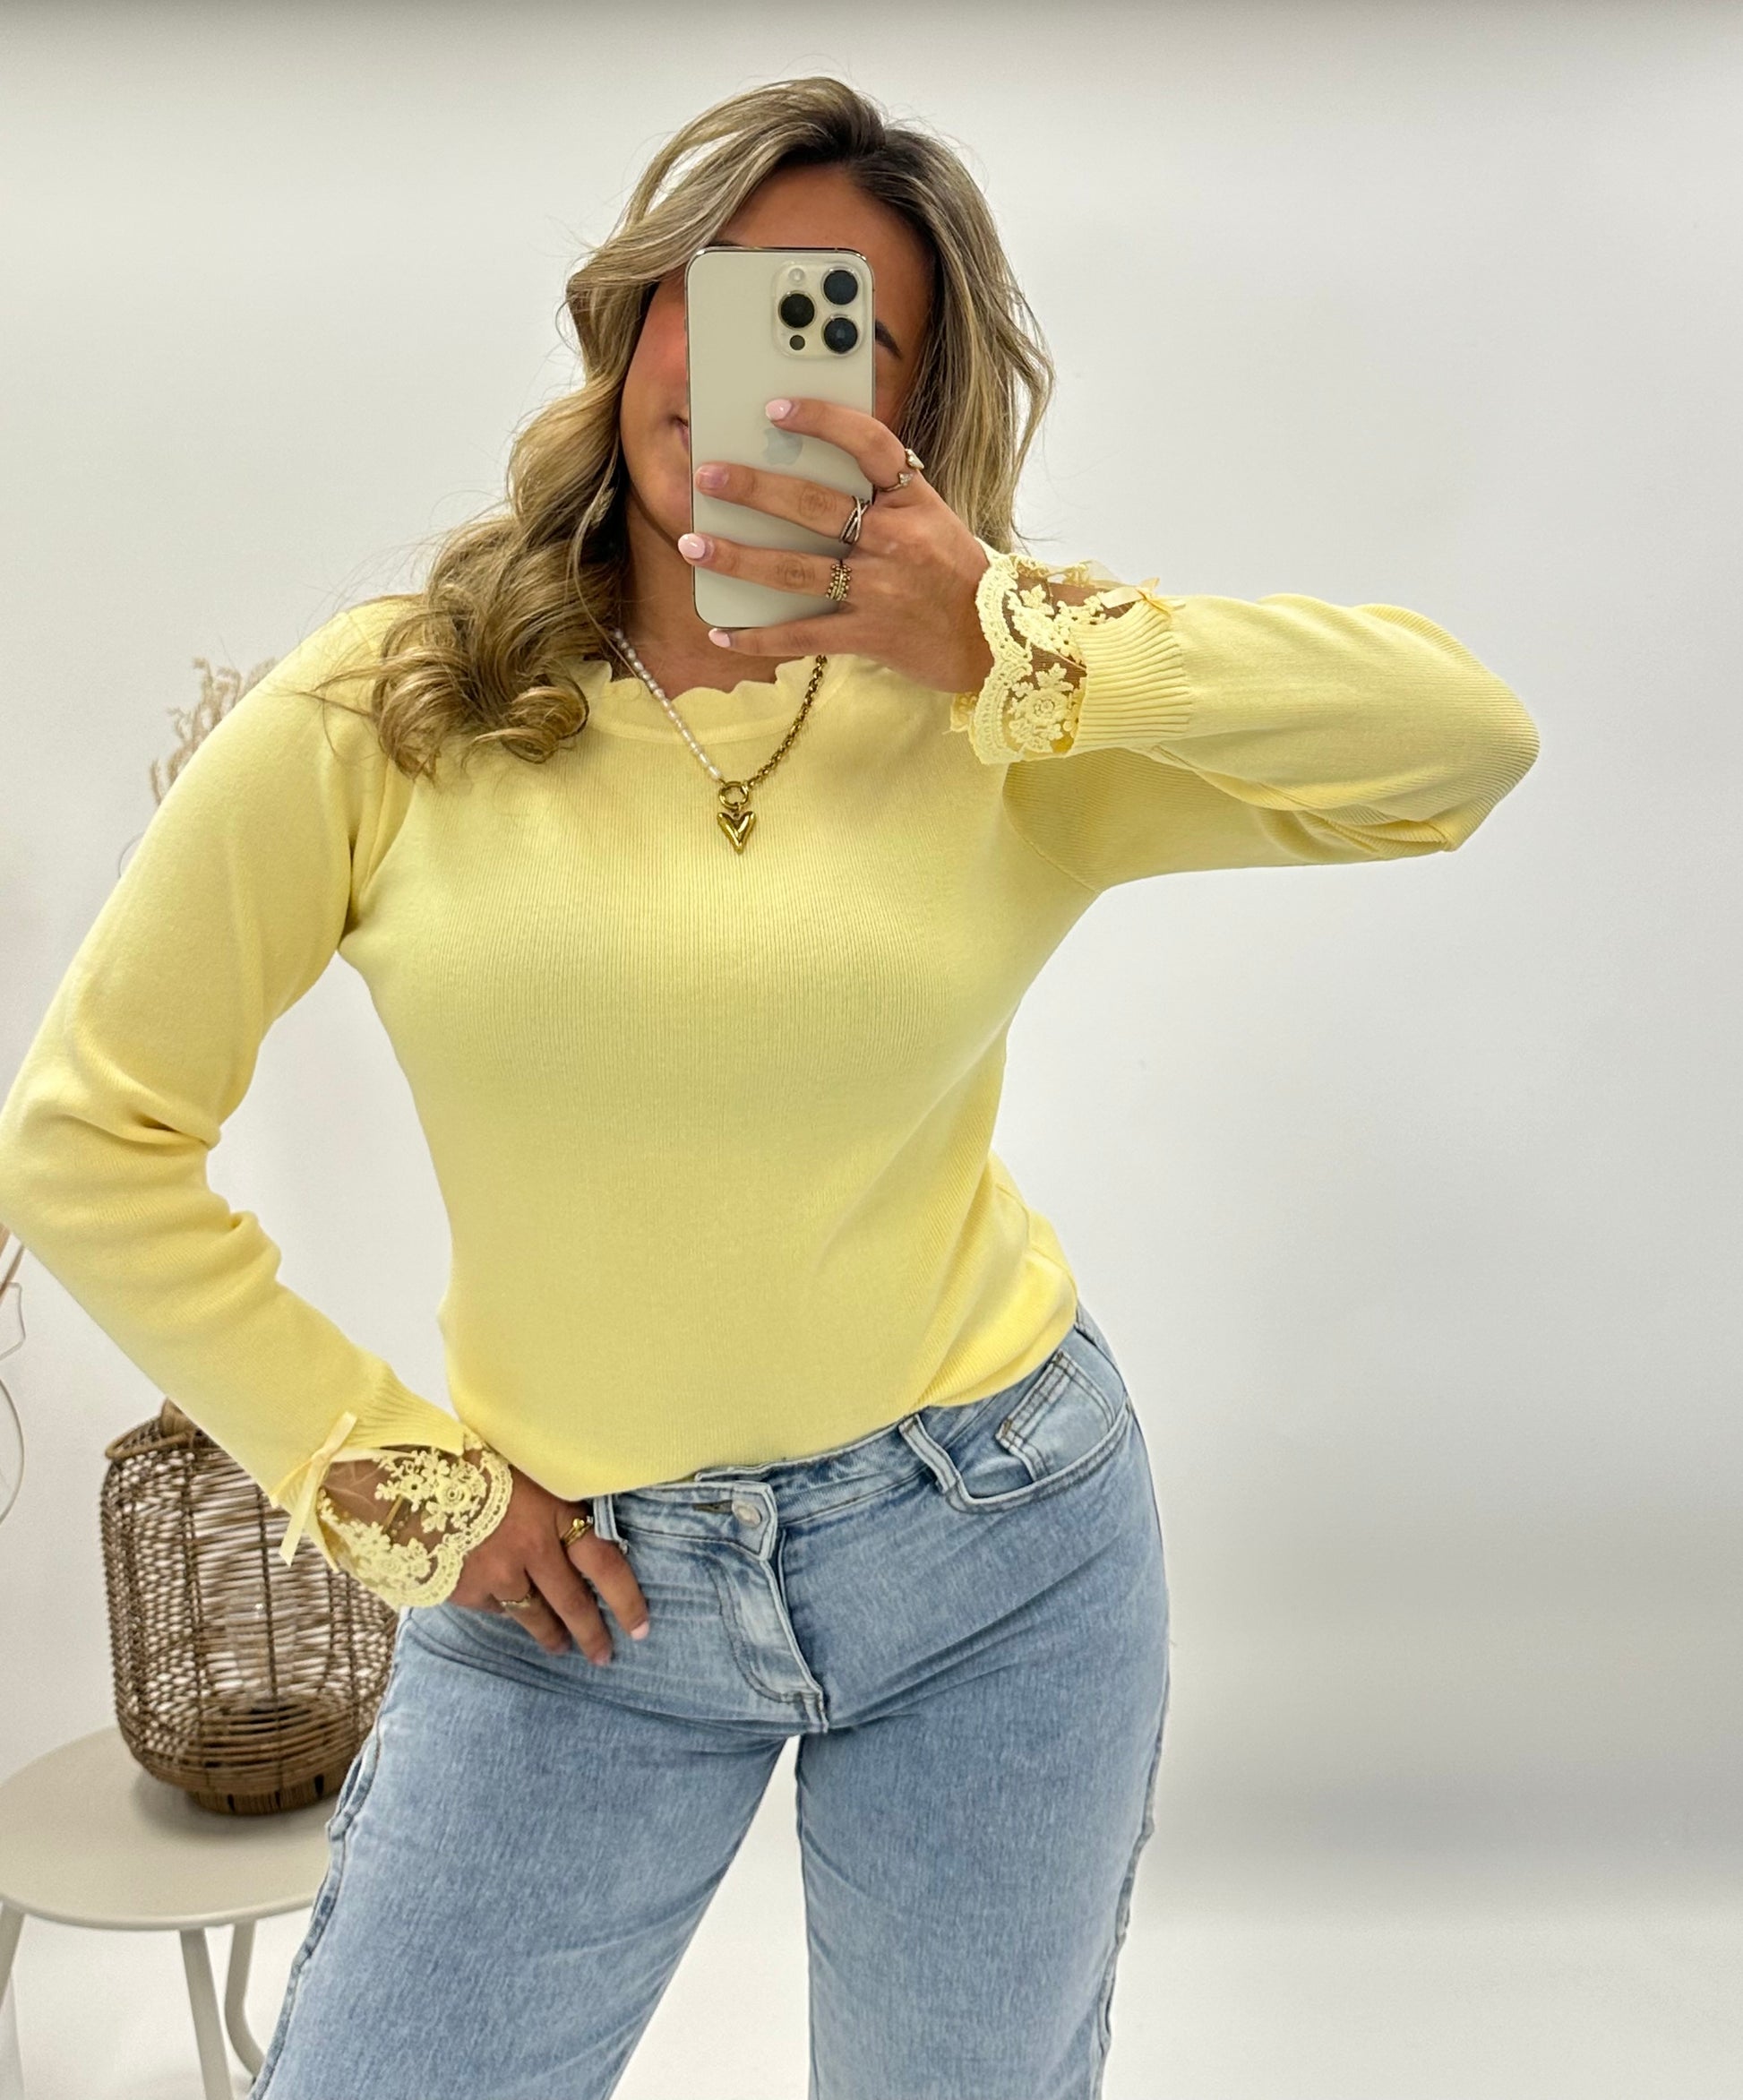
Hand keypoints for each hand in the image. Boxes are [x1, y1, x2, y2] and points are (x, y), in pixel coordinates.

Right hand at [449, 1463, 648, 1662]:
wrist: (407, 1483)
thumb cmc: (473, 1464)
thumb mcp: (528, 1474)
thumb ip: (553, 1505)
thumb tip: (581, 1525)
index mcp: (554, 1514)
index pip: (605, 1564)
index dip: (627, 1599)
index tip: (640, 1625)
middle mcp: (533, 1550)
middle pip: (573, 1604)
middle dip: (592, 1634)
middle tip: (605, 1656)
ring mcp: (499, 1575)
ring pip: (535, 1616)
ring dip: (553, 1635)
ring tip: (563, 1647)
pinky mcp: (468, 1591)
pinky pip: (497, 1608)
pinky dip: (507, 1610)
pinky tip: (510, 1610)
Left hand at [682, 397, 995, 693]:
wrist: (992, 638)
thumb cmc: (950, 571)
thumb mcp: (929, 517)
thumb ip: (881, 493)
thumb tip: (807, 465)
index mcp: (912, 501)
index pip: (868, 443)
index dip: (821, 420)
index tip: (774, 408)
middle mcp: (894, 540)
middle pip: (814, 506)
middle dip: (753, 488)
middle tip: (706, 475)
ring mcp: (879, 589)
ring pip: (795, 570)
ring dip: (737, 558)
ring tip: (693, 544)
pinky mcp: (868, 635)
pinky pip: (802, 636)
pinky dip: (758, 638)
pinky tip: (722, 631)